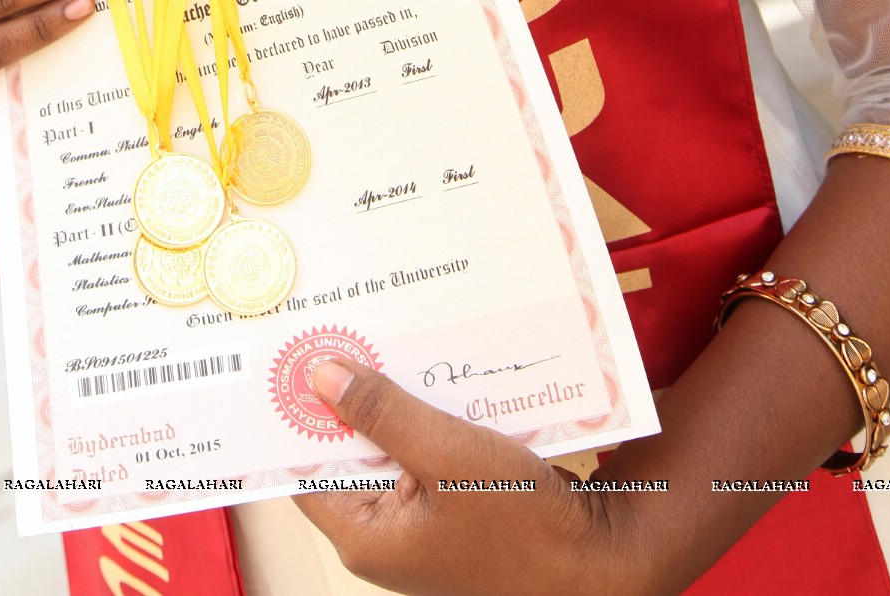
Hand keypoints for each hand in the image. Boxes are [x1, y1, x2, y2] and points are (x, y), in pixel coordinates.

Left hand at [296, 360, 638, 595]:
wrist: (598, 562)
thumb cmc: (525, 524)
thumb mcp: (447, 457)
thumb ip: (383, 415)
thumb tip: (321, 376)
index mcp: (365, 536)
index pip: (304, 465)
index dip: (297, 410)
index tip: (291, 354)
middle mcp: (384, 534)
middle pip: (348, 450)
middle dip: (348, 392)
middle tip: (342, 328)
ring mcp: (419, 523)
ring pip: (390, 445)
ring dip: (393, 399)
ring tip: (387, 339)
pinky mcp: (451, 509)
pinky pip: (424, 452)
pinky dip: (428, 415)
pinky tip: (436, 374)